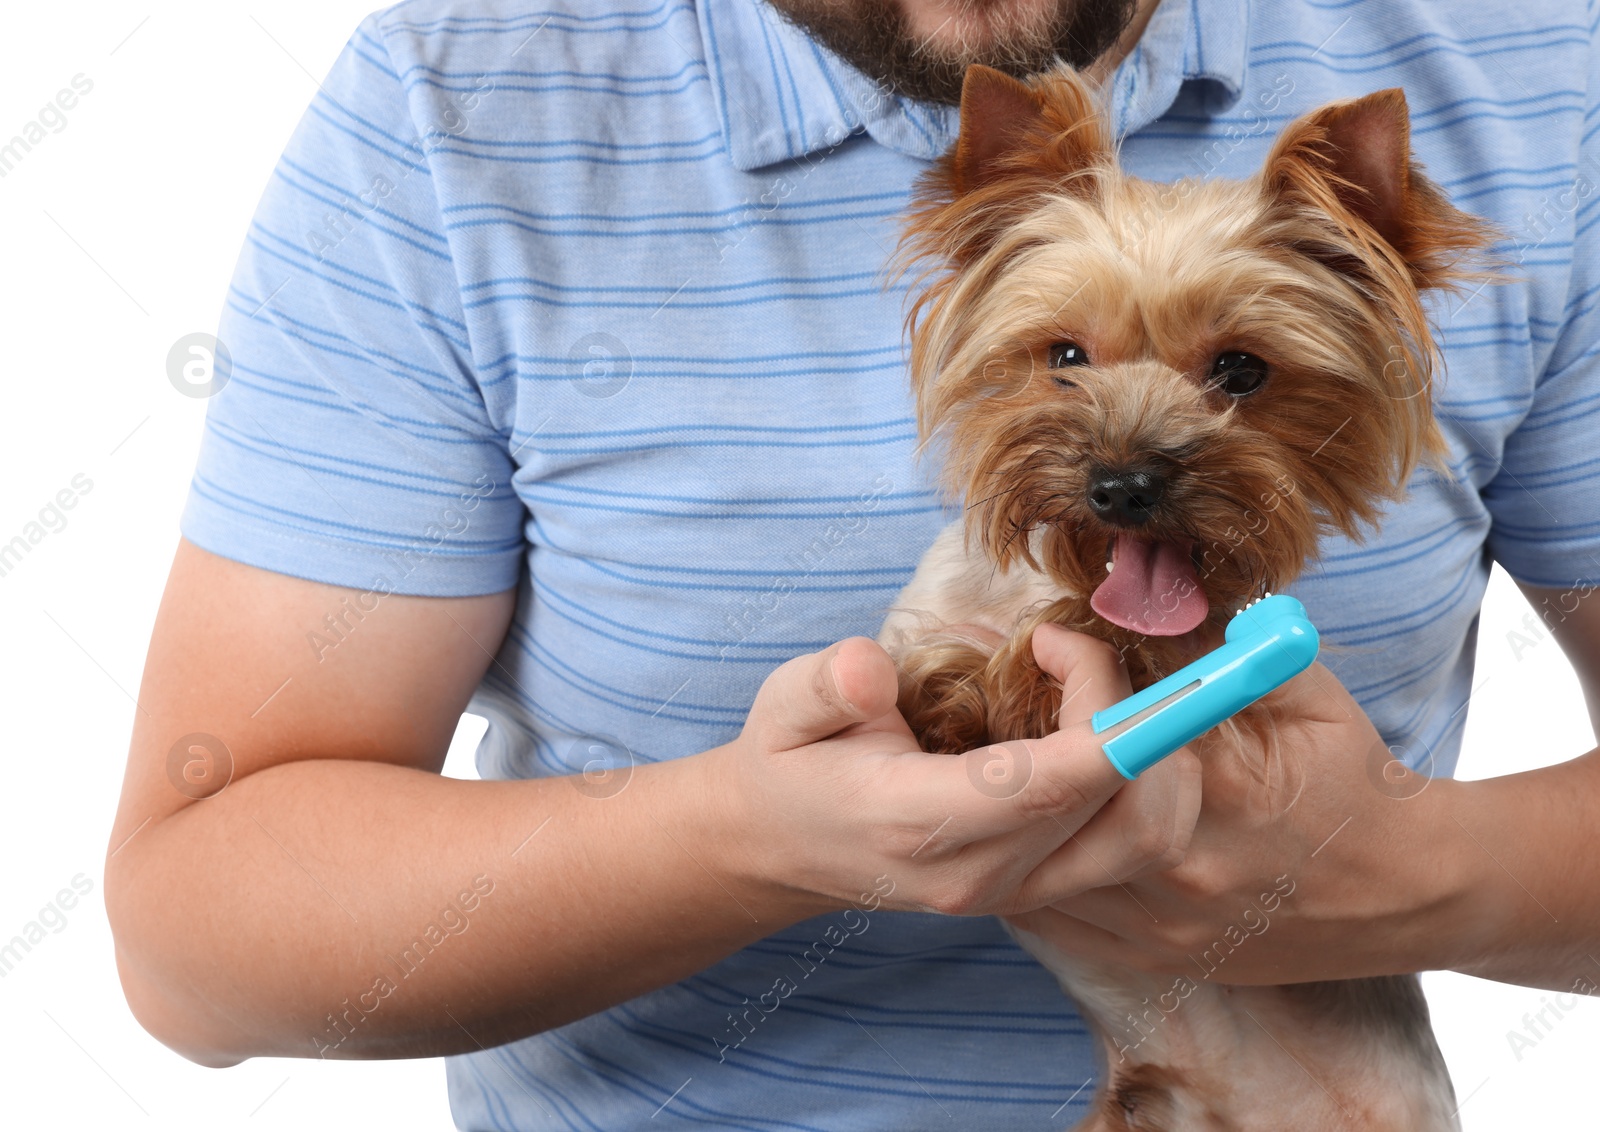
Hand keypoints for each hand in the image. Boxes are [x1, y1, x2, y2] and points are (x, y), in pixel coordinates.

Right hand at [706, 628, 1202, 917]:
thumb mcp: (786, 705)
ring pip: (1150, 835)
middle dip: (1135, 715)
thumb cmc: (793, 761)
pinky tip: (1094, 725)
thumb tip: (872, 672)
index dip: (1100, 712)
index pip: (1049, 786)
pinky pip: (1133, 841)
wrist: (779, 846)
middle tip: (1066, 651)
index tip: (1066, 641)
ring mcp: (1018, 891)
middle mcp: (983, 873)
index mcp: (919, 825)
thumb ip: (828, 685)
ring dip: (1156, 752)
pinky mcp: (1041, 888)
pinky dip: (1144, 778)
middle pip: (1127, 810)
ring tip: (1091, 688)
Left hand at [1002, 658, 1478, 983]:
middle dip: (1022, 753)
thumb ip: (1236, 643)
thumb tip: (1160, 594)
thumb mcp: (1309, 691)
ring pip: (1039, 875)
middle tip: (1005, 712)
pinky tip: (1018, 840)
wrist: (1411, 890)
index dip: (1071, 675)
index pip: (1104, 728)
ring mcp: (1162, 924)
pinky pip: (1055, 924)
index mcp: (1216, 787)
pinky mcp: (1154, 958)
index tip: (1052, 643)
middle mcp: (1180, 865)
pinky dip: (1025, 879)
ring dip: (1012, 821)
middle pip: (1057, 807)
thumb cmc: (1355, 780)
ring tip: (1000, 773)